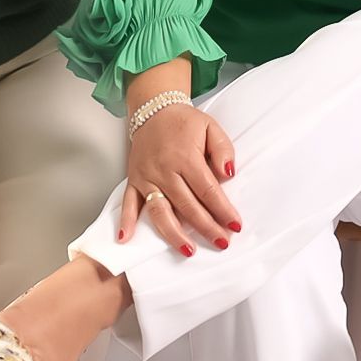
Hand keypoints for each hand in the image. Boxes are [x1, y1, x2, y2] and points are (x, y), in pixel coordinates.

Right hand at [118, 105, 239, 253]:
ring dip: (173, 234)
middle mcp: (165, 169)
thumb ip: (223, 149)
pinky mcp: (134, 179)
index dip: (222, 209)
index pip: (207, 189)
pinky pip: (128, 202)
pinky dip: (126, 221)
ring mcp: (147, 176)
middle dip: (206, 227)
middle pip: (187, 205)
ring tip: (188, 250)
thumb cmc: (185, 122)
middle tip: (222, 242)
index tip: (235, 225)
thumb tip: (228, 173)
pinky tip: (126, 239)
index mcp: (186, 156)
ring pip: (159, 210)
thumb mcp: (211, 126)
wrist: (154, 109)